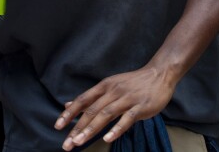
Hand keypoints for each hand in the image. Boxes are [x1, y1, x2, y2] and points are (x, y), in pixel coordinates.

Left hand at [55, 66, 174, 149]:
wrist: (160, 74)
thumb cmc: (134, 82)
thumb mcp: (110, 85)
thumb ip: (91, 97)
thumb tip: (68, 104)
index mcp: (105, 86)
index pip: (83, 100)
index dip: (70, 113)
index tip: (58, 126)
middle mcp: (114, 91)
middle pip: (92, 110)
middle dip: (78, 128)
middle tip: (67, 144)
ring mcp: (127, 99)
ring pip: (106, 115)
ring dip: (91, 130)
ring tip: (80, 142)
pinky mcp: (141, 106)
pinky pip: (127, 119)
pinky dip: (116, 129)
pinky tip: (108, 139)